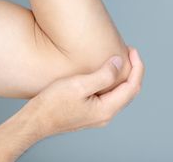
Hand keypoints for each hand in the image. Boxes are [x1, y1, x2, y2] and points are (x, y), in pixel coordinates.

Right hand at [26, 46, 144, 137]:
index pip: (132, 86)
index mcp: (106, 109)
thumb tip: (119, 63)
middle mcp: (105, 115)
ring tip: (119, 59)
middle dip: (134, 71)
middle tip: (130, 52)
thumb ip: (103, 75)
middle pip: (130, 91)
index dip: (137, 67)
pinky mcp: (90, 112)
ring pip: (120, 94)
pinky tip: (106, 72)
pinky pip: (110, 96)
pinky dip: (113, 82)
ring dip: (124, 76)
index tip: (132, 50)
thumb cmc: (52, 104)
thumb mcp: (78, 85)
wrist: (35, 121)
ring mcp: (98, 115)